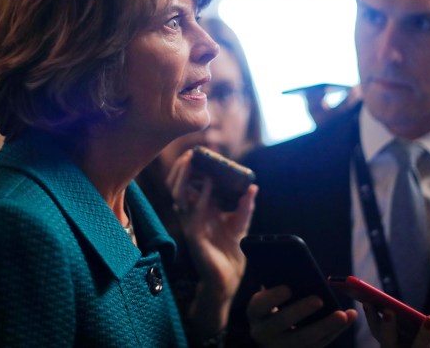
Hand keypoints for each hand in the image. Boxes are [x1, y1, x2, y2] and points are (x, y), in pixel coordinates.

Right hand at [165, 149, 256, 335]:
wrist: (229, 277)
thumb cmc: (231, 249)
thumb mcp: (241, 222)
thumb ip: (246, 205)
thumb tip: (253, 186)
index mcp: (200, 208)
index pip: (188, 183)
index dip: (190, 167)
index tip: (200, 152)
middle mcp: (191, 213)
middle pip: (176, 185)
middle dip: (181, 168)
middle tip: (192, 153)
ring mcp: (190, 223)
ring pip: (177, 195)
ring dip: (183, 176)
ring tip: (192, 161)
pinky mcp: (193, 234)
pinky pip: (193, 211)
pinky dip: (201, 195)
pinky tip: (208, 183)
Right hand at [248, 285, 356, 347]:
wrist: (273, 334)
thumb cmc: (276, 306)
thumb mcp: (271, 297)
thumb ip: (280, 287)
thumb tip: (300, 271)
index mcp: (256, 313)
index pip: (259, 305)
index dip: (273, 297)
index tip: (289, 288)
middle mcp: (264, 332)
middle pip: (282, 322)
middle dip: (301, 311)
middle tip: (319, 299)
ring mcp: (281, 346)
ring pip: (304, 340)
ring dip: (326, 326)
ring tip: (342, 314)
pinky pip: (319, 344)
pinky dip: (335, 331)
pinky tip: (348, 318)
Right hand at [363, 305, 429, 347]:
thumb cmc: (414, 345)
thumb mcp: (404, 339)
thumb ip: (399, 327)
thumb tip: (390, 305)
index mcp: (389, 346)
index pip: (377, 332)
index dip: (372, 318)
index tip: (368, 303)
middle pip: (390, 342)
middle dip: (388, 327)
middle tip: (388, 310)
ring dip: (424, 335)